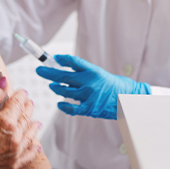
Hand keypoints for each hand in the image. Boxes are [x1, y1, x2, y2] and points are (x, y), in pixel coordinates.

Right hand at [0, 77, 40, 168]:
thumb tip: (3, 81)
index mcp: (5, 121)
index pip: (18, 103)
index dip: (21, 95)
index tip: (22, 92)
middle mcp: (14, 138)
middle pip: (26, 118)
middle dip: (28, 108)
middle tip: (29, 103)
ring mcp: (14, 153)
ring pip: (30, 135)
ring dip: (33, 126)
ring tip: (35, 121)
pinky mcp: (12, 165)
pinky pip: (29, 155)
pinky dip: (34, 148)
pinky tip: (35, 144)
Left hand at [35, 54, 150, 119]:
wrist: (129, 101)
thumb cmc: (115, 85)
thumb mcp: (99, 73)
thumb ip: (82, 70)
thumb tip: (62, 64)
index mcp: (93, 71)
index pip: (72, 62)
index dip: (59, 60)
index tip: (51, 59)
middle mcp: (89, 83)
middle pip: (63, 76)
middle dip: (48, 73)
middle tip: (40, 70)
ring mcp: (88, 96)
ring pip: (65, 91)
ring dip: (56, 88)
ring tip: (52, 86)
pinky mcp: (89, 109)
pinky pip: (71, 108)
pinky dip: (64, 106)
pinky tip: (59, 103)